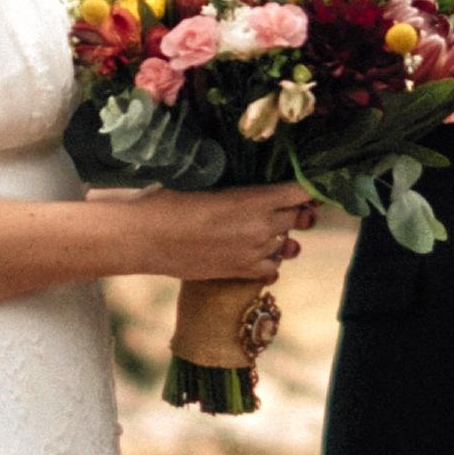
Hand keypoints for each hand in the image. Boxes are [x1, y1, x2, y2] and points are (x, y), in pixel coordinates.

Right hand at [124, 191, 316, 286]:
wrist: (145, 236)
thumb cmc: (170, 200)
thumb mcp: (210, 182)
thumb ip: (243, 186)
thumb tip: (261, 184)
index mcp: (256, 199)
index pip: (302, 192)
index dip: (308, 186)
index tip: (307, 183)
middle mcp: (262, 228)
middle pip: (299, 217)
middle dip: (295, 209)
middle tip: (283, 202)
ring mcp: (253, 253)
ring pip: (287, 244)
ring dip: (281, 235)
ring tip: (264, 227)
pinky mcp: (240, 272)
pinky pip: (271, 269)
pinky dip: (269, 261)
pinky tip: (256, 252)